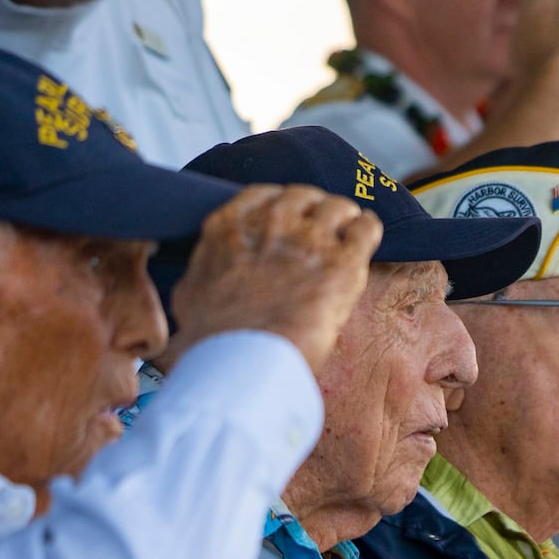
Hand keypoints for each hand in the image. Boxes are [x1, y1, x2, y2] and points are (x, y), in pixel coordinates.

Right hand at [169, 185, 381, 370]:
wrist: (241, 363)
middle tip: (321, 229)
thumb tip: (206, 275)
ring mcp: (308, 239)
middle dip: (314, 210)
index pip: (264, 194)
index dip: (281, 205)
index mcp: (229, 227)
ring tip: (347, 233)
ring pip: (339, 207)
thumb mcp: (190, 294)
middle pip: (305, 196)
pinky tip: (365, 241)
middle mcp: (270, 223)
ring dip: (344, 219)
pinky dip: (367, 231)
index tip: (289, 218)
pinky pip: (366, 228)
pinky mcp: (342, 263)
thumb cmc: (213, 339)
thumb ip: (205, 270)